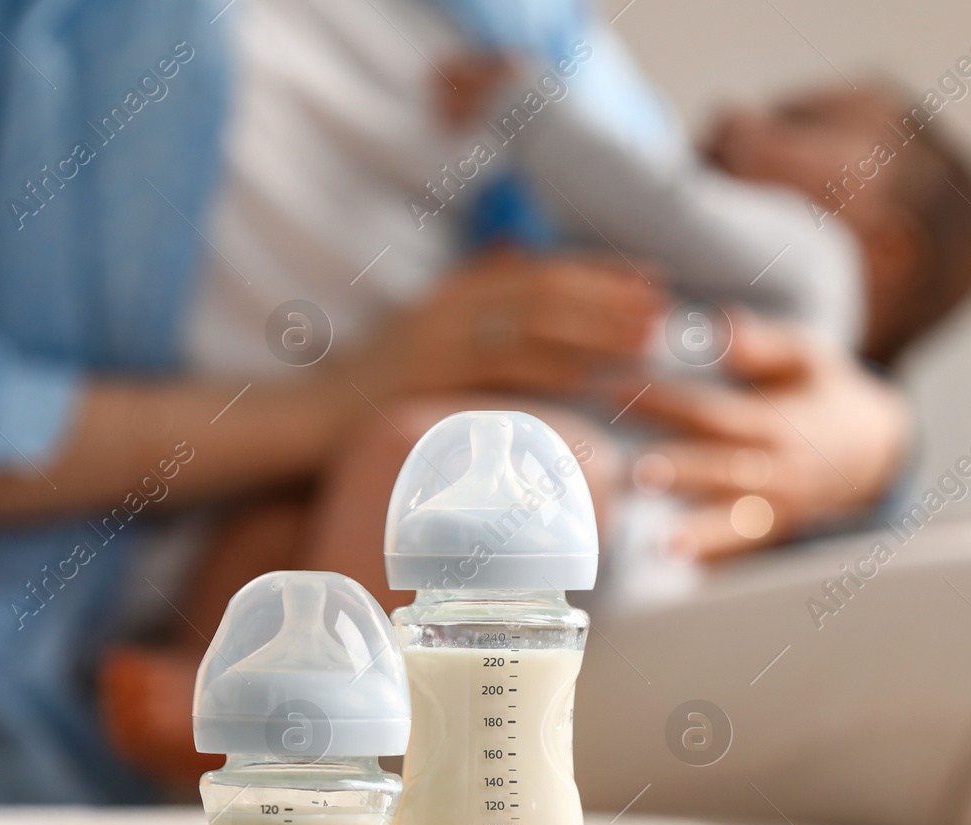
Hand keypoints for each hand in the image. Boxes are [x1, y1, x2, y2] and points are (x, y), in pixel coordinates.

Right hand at [350, 250, 664, 399]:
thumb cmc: (374, 389)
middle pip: (543, 290)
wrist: (308, 423)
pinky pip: (500, 370)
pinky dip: (549, 370)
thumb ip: (470, 295)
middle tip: (662, 306)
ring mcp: (437, 342)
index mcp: (452, 295)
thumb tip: (516, 255)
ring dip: (593, 329)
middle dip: (608, 296)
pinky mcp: (429, 380)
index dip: (597, 273)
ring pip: (530, 323)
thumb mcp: (424, 333)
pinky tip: (590, 378)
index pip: (537, 271)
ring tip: (644, 338)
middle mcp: (448, 308)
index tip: (649, 280)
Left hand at [626, 316, 911, 558]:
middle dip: (682, 473)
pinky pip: (745, 556)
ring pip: (738, 525)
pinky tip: (683, 575)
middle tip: (637, 474)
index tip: (615, 394)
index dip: (665, 404)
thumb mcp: (807, 356)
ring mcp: (779, 509)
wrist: (870, 450)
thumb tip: (724, 329)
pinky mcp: (774, 534)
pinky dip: (717, 565)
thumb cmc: (821, 393)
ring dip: (701, 536)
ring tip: (664, 547)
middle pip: (723, 470)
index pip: (712, 413)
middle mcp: (779, 470)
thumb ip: (766, 345)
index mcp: (778, 423)